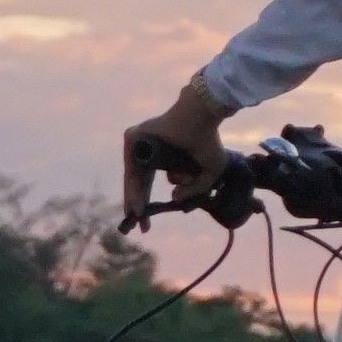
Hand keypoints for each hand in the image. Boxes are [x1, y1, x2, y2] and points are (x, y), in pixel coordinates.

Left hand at [119, 76, 228, 229]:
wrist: (201, 118)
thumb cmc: (208, 141)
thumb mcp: (209, 174)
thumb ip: (195, 190)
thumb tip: (174, 199)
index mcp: (160, 159)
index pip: (147, 184)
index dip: (147, 202)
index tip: (146, 222)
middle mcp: (146, 152)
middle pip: (136, 182)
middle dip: (136, 203)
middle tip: (137, 223)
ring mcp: (137, 144)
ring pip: (134, 176)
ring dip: (135, 197)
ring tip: (138, 214)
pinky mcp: (132, 137)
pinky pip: (133, 164)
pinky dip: (135, 182)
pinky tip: (138, 201)